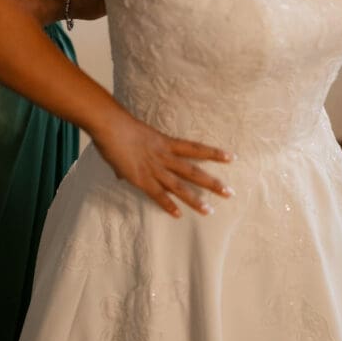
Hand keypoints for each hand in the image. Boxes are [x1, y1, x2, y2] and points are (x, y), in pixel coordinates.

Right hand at [91, 109, 234, 216]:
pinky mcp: (141, 178)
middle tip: (230, 192)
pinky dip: (167, 205)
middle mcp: (164, 156)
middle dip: (212, 183)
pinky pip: (157, 194)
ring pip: (179, 186)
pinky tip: (178, 214)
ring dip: (195, 199)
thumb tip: (121, 174)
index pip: (195, 148)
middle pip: (193, 171)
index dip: (213, 153)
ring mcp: (154, 168)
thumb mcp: (134, 138)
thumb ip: (132, 158)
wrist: (110, 125)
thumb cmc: (120, 126)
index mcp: (165, 142)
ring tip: (209, 210)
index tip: (231, 157)